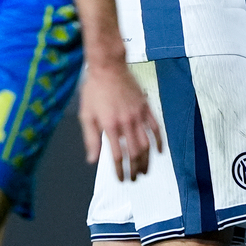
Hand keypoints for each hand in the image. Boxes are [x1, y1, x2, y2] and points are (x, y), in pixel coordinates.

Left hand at [79, 63, 161, 180]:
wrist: (108, 66)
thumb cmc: (94, 89)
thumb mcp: (86, 114)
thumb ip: (90, 138)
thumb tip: (92, 159)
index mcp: (110, 126)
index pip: (118, 156)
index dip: (120, 171)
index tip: (121, 179)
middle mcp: (126, 123)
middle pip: (135, 153)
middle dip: (135, 169)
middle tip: (134, 178)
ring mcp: (138, 115)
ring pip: (146, 143)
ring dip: (147, 159)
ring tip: (145, 170)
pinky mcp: (145, 107)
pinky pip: (155, 127)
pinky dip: (159, 140)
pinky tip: (159, 150)